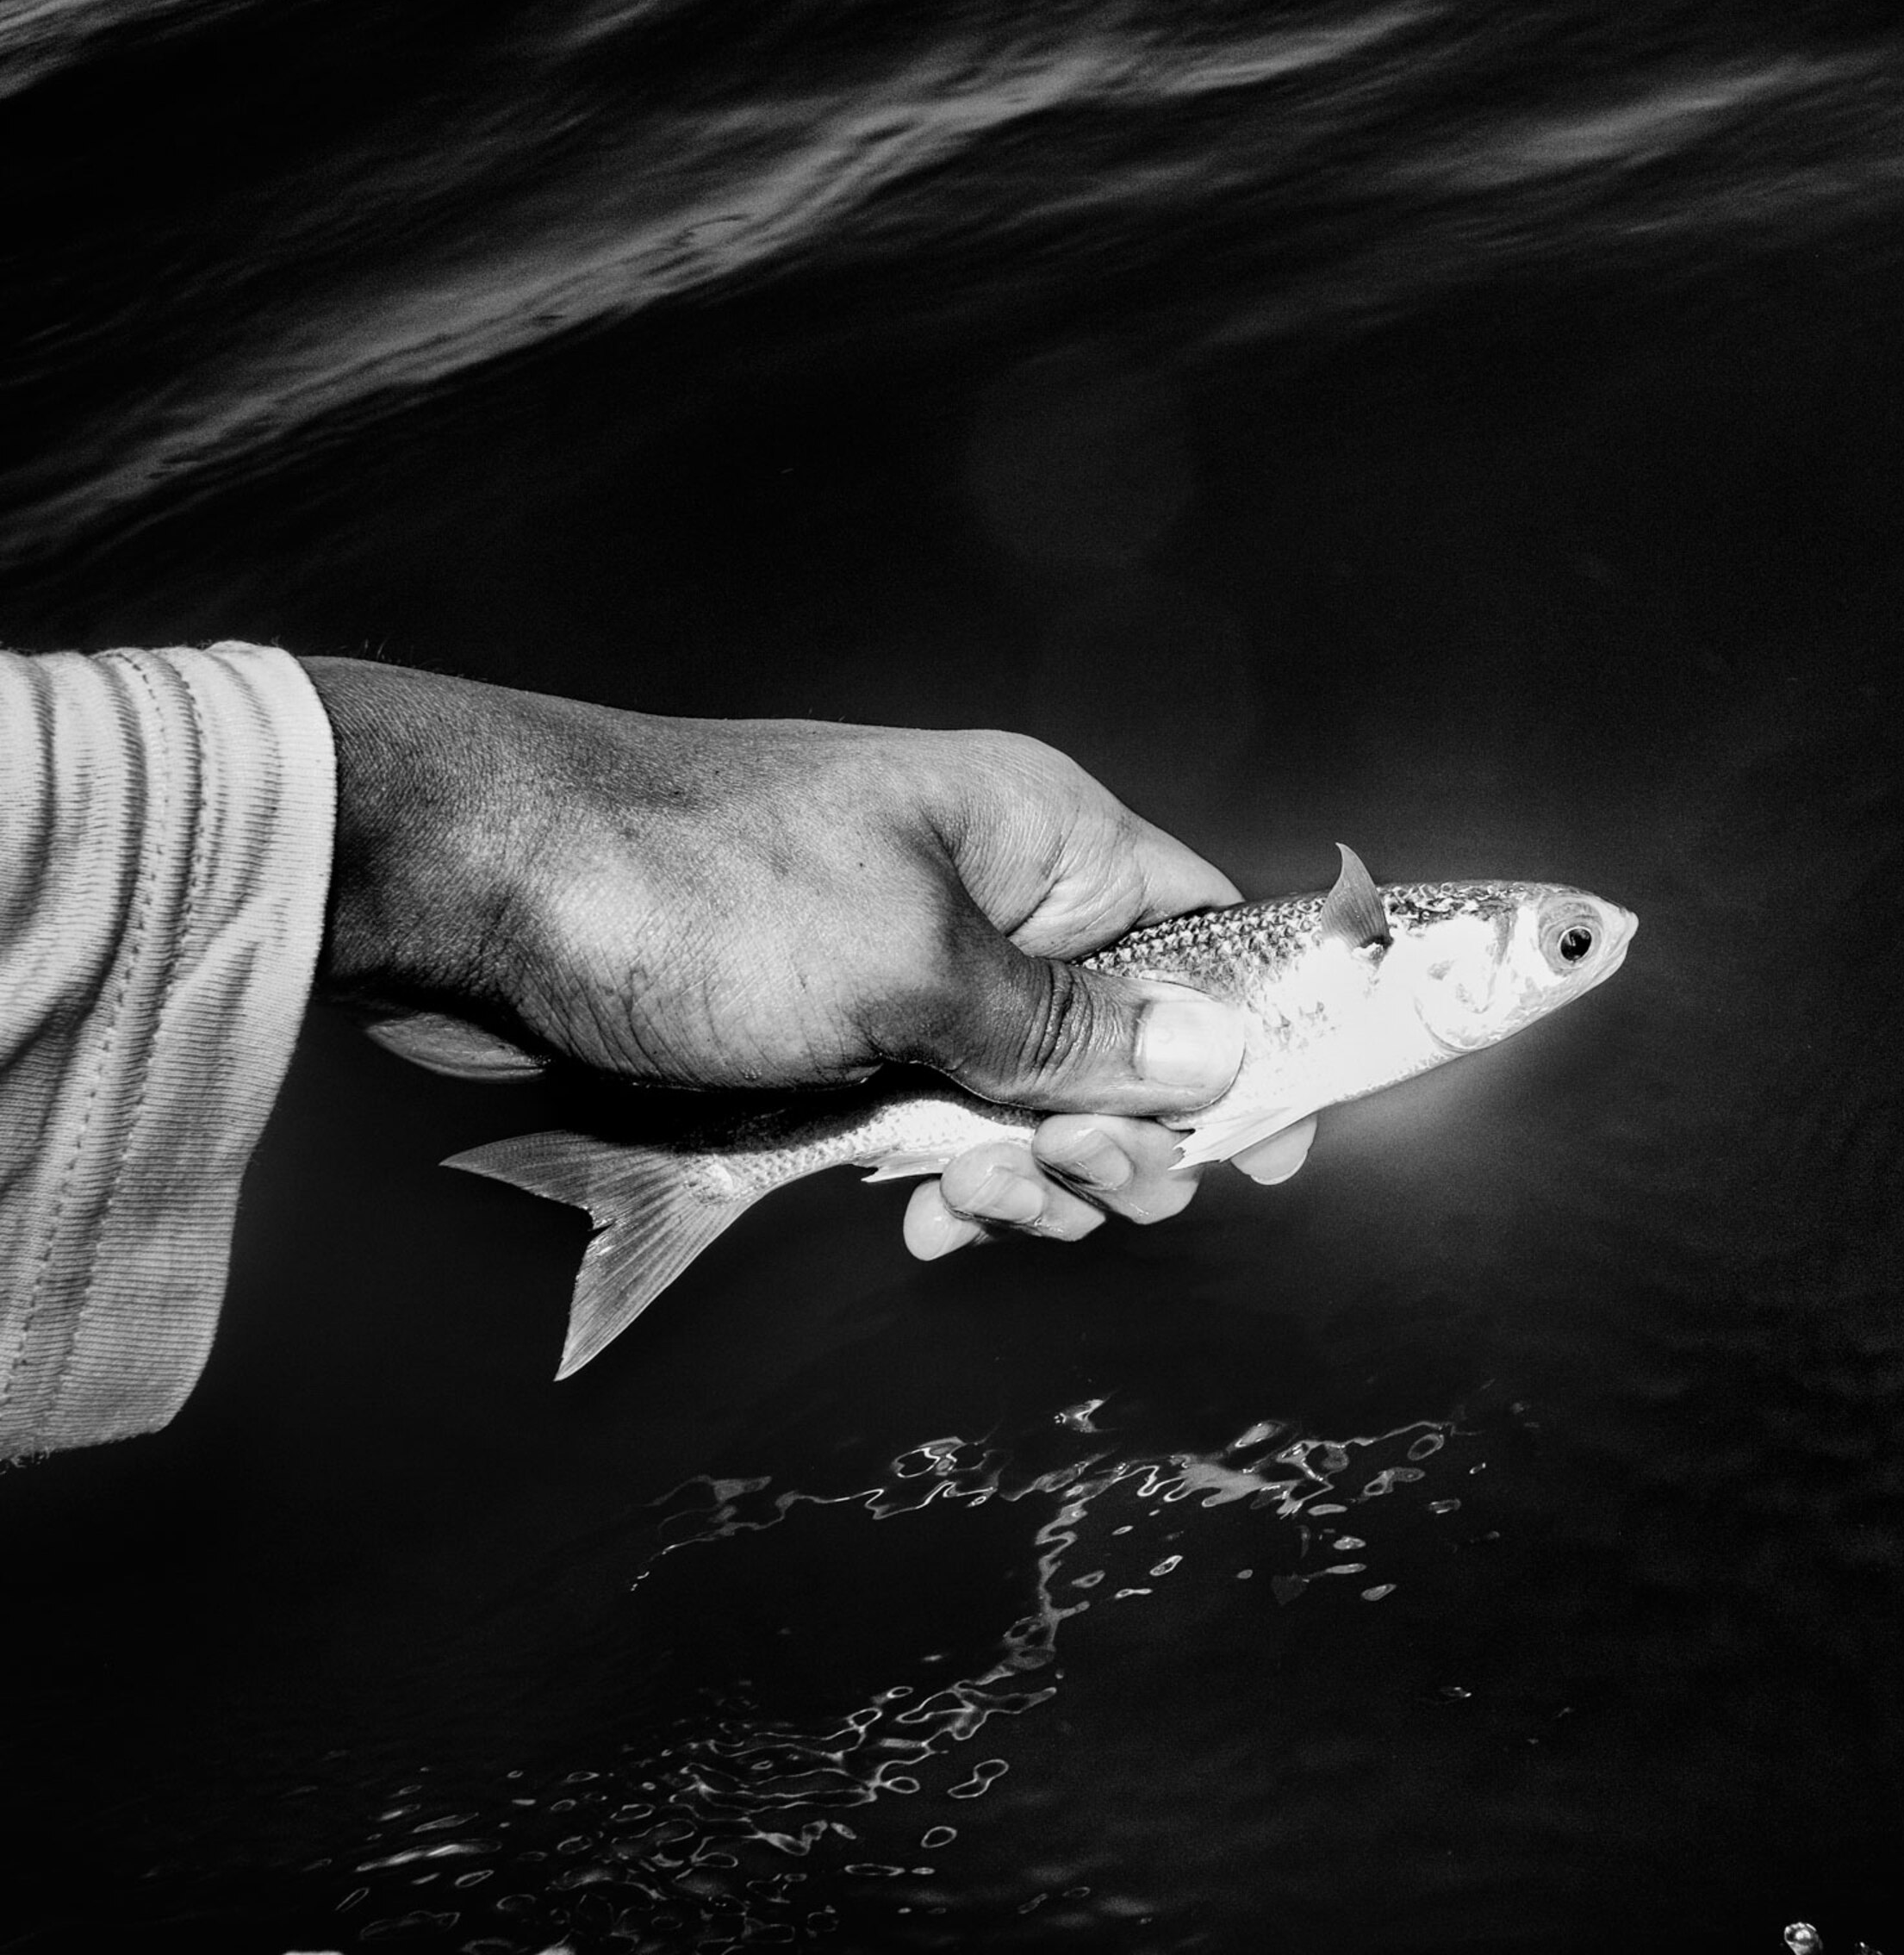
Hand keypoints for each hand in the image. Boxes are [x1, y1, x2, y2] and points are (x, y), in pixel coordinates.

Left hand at [301, 657, 1312, 1251]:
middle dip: (1122, 1135)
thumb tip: (1217, 1056)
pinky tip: (918, 1219)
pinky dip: (953, 1182)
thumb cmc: (698, 890)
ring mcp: (921, 977)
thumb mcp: (907, 968)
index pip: (1213, 935)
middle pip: (1137, 1045)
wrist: (475, 887)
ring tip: (964, 1201)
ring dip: (1030, 1175)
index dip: (1257, 1045)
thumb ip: (1066, 1030)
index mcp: (1042, 837)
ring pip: (1041, 1104)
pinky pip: (947, 1128)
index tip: (1275, 1155)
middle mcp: (1000, 902)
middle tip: (1066, 1182)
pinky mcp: (847, 1043)